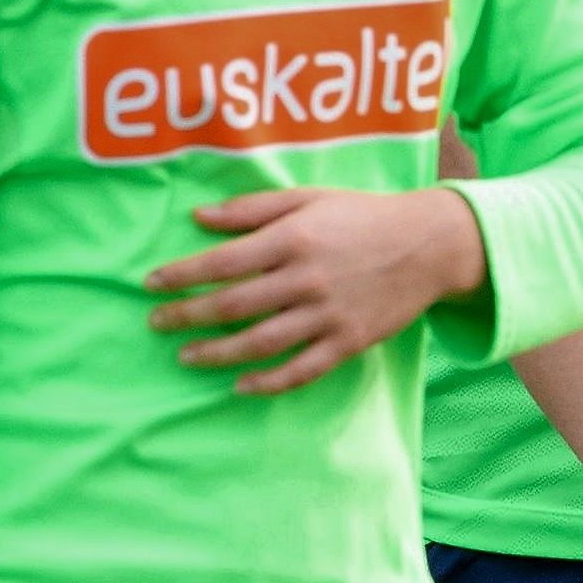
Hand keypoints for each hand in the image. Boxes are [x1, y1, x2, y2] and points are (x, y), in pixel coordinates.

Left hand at [146, 187, 485, 394]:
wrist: (431, 243)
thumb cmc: (364, 215)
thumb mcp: (310, 197)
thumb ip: (254, 208)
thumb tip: (199, 217)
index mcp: (295, 238)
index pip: (223, 263)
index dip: (182, 276)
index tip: (151, 284)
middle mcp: (306, 278)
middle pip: (232, 306)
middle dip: (186, 316)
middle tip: (156, 322)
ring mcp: (328, 314)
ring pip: (260, 343)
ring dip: (216, 353)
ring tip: (186, 356)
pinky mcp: (348, 341)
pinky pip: (301, 370)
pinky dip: (267, 383)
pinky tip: (240, 386)